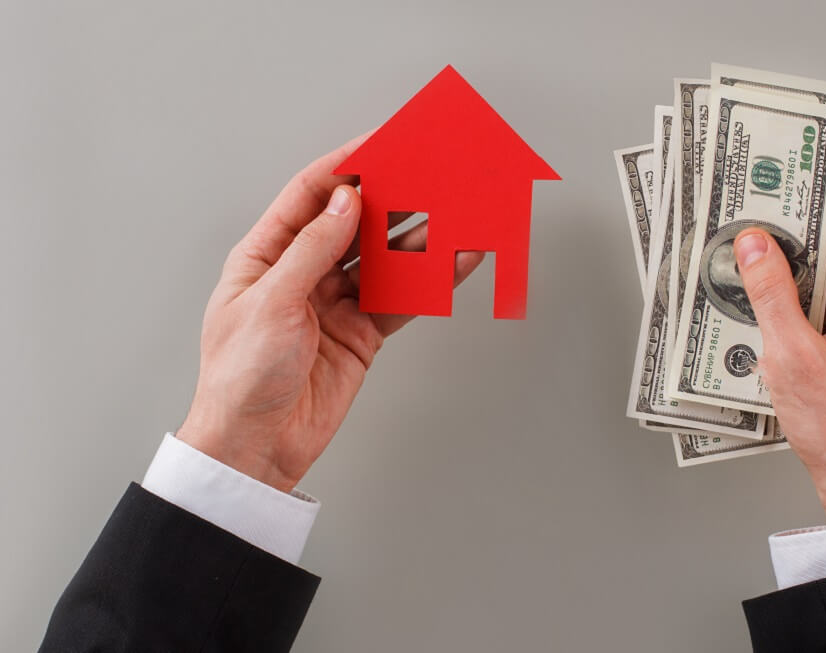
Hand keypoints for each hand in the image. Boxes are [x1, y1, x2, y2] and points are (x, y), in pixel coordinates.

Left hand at [177, 135, 483, 491]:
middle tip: (430, 173)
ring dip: (420, 237)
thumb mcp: (270, 304)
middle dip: (393, 196)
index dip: (346, 165)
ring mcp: (335, 303)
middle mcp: (303, 273)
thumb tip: (345, 203)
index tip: (382, 143)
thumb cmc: (240, 378)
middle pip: (355, 222)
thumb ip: (312, 251)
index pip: (311, 195)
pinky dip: (429, 280)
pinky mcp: (362, 333)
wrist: (256, 447)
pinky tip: (453, 261)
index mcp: (266, 255)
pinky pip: (400, 298)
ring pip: (385, 258)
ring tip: (456, 212)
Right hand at [734, 215, 825, 526]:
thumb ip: (771, 292)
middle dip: (795, 268)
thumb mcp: (791, 355)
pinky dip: (808, 322)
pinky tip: (780, 340)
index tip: (767, 226)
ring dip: (798, 299)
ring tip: (763, 317)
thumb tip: (756, 246)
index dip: (804, 227)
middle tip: (752, 270)